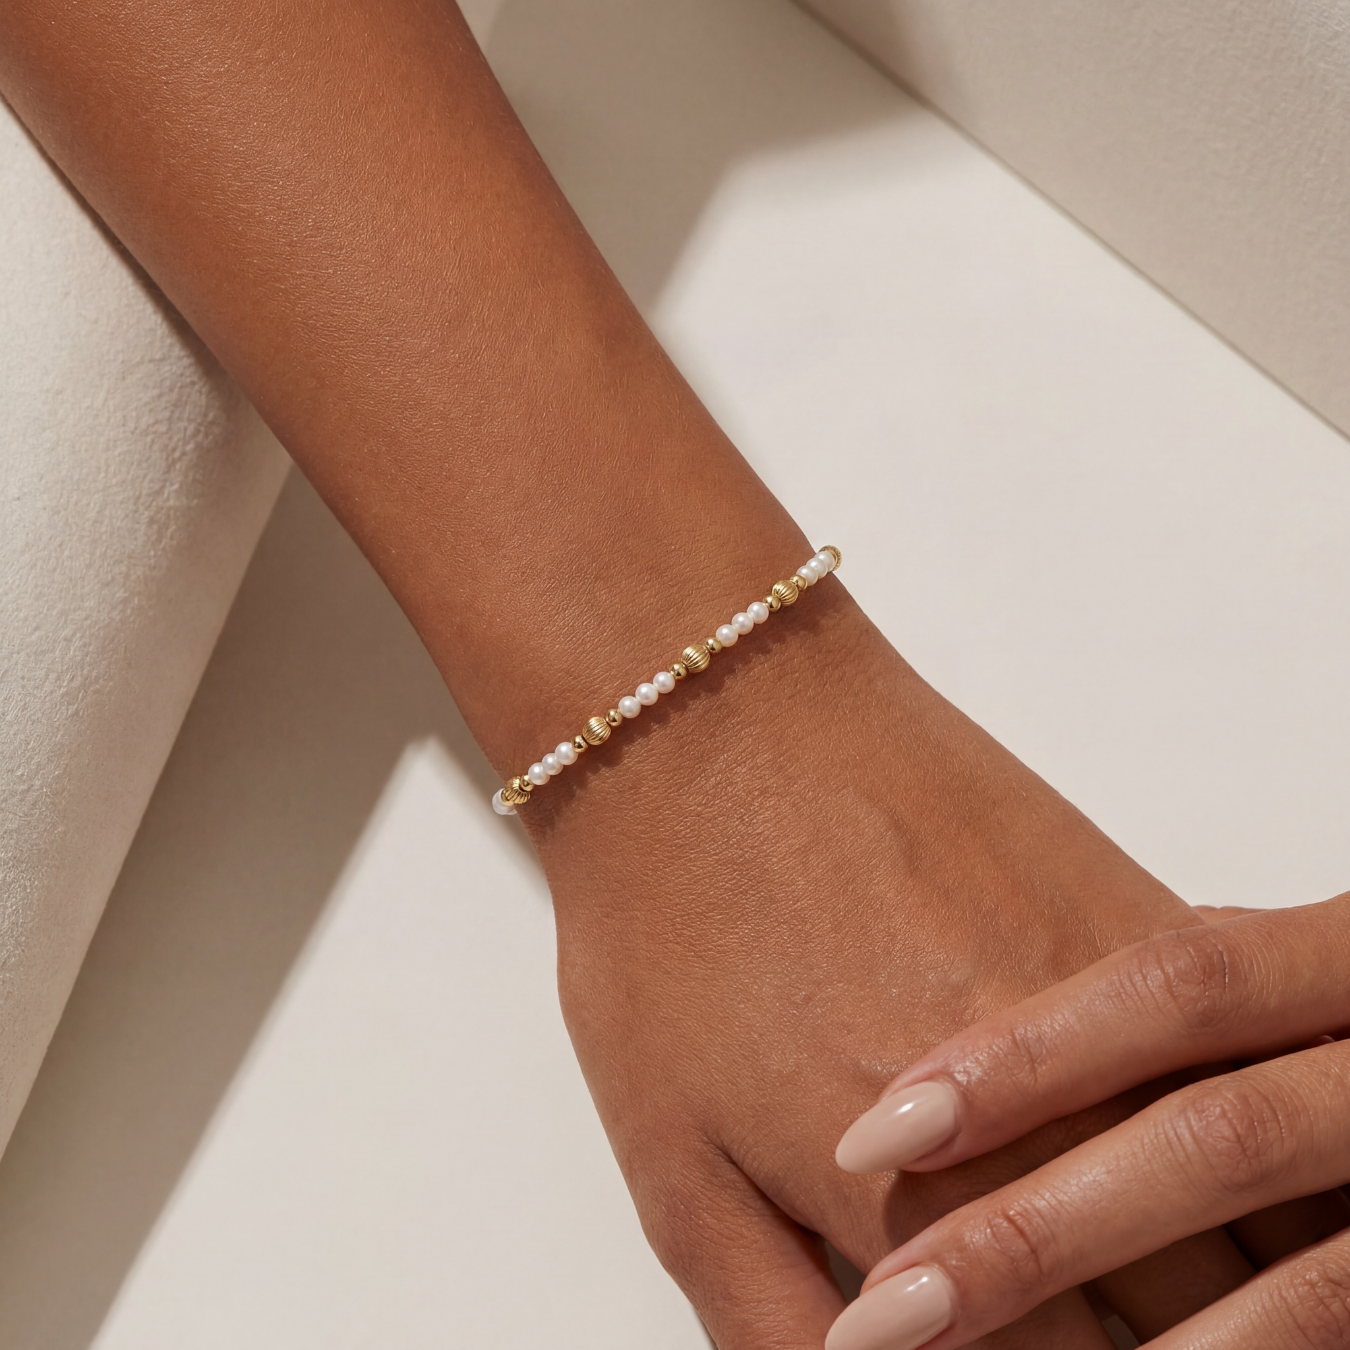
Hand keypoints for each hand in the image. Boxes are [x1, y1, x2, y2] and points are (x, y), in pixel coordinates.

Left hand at [533, 589, 1253, 1348]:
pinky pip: (1231, 1058)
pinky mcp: (1128, 918)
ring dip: (1245, 1266)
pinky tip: (1209, 1155)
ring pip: (1246, 1197)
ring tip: (1195, 1277)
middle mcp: (1051, 1121)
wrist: (711, 725)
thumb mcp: (673, 1160)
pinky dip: (1239, 1134)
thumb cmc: (669, 929)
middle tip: (1117, 1325)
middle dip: (1170, 1340)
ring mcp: (1109, 1010)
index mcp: (924, 1206)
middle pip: (1187, 1308)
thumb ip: (768, 1321)